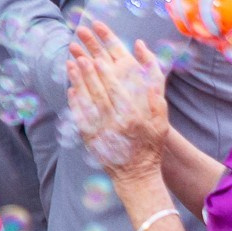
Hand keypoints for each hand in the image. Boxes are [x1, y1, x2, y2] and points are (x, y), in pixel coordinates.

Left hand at [66, 22, 168, 177]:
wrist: (136, 174)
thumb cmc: (151, 143)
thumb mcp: (161, 119)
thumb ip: (155, 92)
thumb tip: (147, 68)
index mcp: (132, 118)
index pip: (115, 91)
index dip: (105, 74)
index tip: (97, 58)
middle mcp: (114, 124)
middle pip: (98, 93)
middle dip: (88, 73)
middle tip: (80, 56)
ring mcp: (100, 132)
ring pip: (86, 102)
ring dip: (77, 83)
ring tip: (71, 65)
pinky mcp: (90, 139)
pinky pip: (79, 117)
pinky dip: (74, 102)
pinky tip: (71, 88)